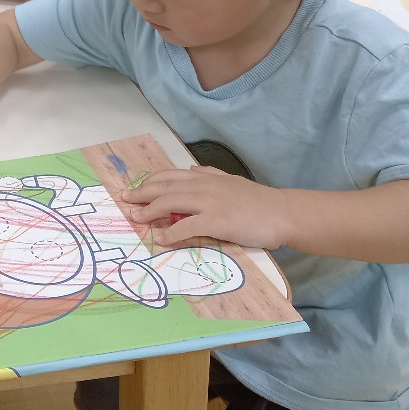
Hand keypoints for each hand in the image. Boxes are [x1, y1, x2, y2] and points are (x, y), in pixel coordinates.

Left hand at [121, 166, 290, 248]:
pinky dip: (171, 233)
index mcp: (206, 178)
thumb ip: (211, 175)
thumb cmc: (258, 200)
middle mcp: (203, 186)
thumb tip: (192, 171)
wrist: (282, 212)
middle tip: (126, 201)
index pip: (169, 177)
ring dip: (149, 212)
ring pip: (170, 202)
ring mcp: (209, 202)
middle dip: (141, 194)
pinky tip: (161, 239)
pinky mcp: (216, 221)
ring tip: (137, 219)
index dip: (149, 183)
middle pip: (163, 187)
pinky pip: (186, 226)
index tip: (133, 189)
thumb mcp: (231, 180)